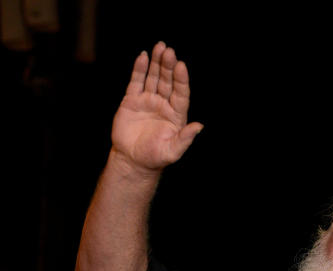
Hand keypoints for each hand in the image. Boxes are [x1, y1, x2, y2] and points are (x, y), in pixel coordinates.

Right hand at [112, 41, 202, 171]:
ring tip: (159, 47)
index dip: (181, 80)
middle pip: (167, 81)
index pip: (181, 93)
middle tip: (169, 51)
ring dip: (156, 63)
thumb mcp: (173, 150)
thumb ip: (185, 138)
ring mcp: (148, 101)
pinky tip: (143, 56)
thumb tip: (199, 126)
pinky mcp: (132, 100)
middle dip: (168, 66)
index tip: (181, 66)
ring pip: (153, 78)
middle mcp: (164, 104)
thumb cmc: (155, 157)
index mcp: (176, 115)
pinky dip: (139, 69)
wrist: (133, 160)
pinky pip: (136, 81)